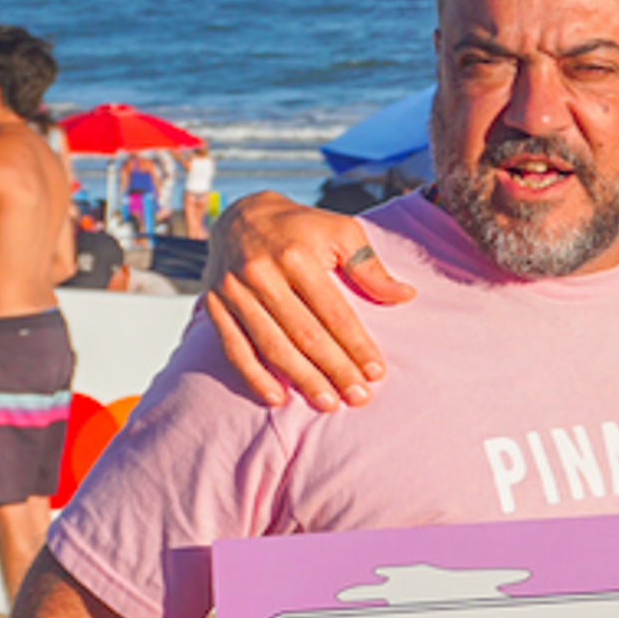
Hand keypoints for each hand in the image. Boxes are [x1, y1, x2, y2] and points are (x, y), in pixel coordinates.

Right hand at [201, 192, 414, 409]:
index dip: (355, 344)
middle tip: (358, 396)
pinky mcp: (213, 305)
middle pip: (304, 333)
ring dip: (301, 379)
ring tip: (328, 402)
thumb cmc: (301, 227)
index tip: (376, 371)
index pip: (333, 311)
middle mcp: (261, 273)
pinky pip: (234, 348)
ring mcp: (233, 291)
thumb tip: (404, 296)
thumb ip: (369, 266)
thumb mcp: (340, 231)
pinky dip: (253, 376)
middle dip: (334, 369)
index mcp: (296, 254)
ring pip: (272, 345)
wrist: (240, 214)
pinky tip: (276, 398)